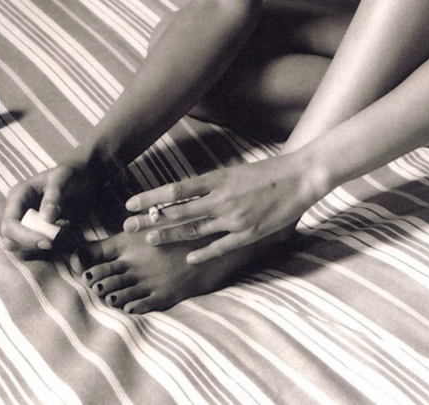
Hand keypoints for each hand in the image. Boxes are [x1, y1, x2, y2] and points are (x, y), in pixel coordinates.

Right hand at [1, 164, 88, 252]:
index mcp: (18, 196)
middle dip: (34, 244)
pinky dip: (50, 245)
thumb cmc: (72, 173)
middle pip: (11, 241)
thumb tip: (47, 217)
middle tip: (59, 237)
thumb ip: (55, 194)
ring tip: (64, 227)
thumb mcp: (65, 176)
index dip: (25, 237)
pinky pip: (35, 248)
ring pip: (22, 248)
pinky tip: (64, 231)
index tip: (48, 242)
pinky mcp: (35, 232)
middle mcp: (17, 212)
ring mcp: (24, 223)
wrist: (84, 176)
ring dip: (43, 245)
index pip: (10, 225)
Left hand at [122, 152, 320, 264]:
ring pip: (194, 229)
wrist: (299, 177)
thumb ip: (212, 184)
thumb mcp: (235, 172)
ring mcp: (234, 218)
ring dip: (169, 235)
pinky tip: (187, 257)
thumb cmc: (268, 171)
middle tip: (128, 226)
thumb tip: (186, 193)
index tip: (131, 204)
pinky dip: (201, 252)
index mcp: (218, 179)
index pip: (176, 190)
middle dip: (151, 219)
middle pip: (178, 211)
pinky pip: (219, 246)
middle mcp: (222, 199)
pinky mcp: (248, 234)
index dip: (151, 198)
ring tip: (149, 239)